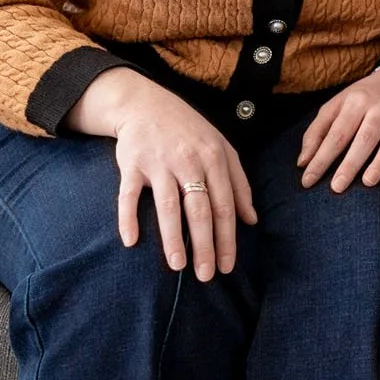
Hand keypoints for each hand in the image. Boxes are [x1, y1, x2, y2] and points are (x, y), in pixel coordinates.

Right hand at [68, 66, 256, 279]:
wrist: (145, 103)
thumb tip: (251, 221)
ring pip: (168, 206)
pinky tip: (130, 241)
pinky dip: (128, 217)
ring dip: (173, 238)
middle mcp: (189, 161)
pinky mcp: (131, 163)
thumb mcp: (222, 150)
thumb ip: (239, 184)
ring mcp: (159, 162)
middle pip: (200, 210)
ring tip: (178, 265)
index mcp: (214, 159)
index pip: (225, 206)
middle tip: (205, 275)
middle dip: (204, 246)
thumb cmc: (190, 132)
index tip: (227, 266)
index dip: (227, 239)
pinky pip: (129, 195)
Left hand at [299, 44, 379, 191]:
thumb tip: (302, 162)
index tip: (308, 181)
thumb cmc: (363, 97)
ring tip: (367, 182)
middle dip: (349, 163)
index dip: (321, 158)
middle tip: (336, 187)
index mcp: (355, 102)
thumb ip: (317, 132)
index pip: (335, 134)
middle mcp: (379, 108)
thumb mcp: (337, 105)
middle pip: (363, 138)